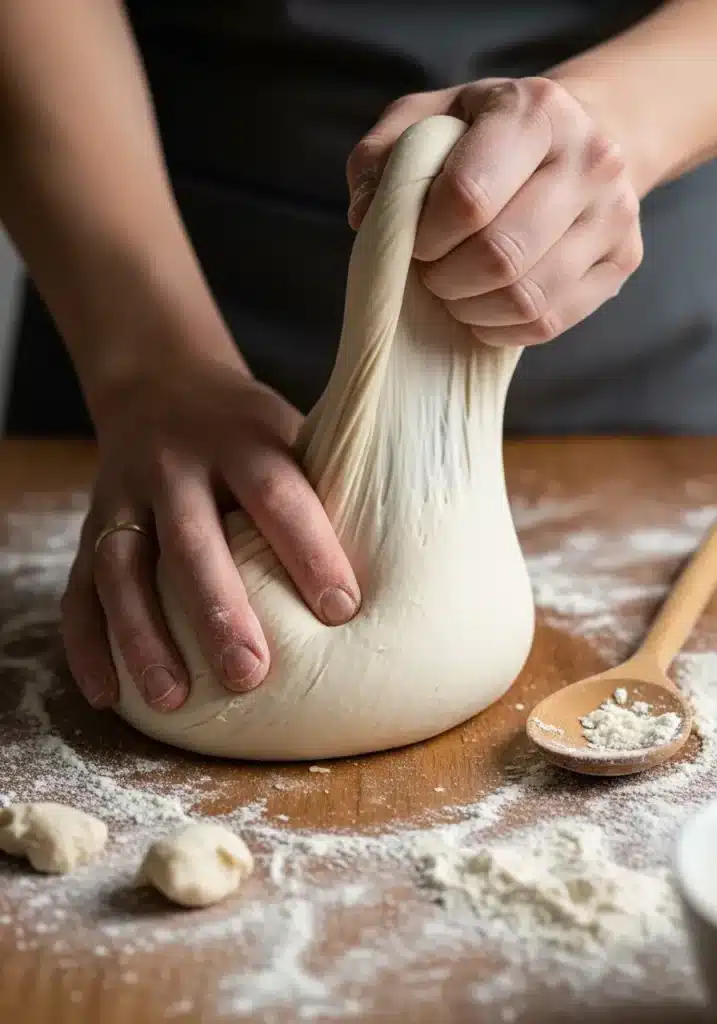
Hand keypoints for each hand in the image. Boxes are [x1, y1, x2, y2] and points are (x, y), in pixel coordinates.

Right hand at [61, 353, 360, 711]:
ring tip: (173, 698)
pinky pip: (79, 587)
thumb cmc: (249, 430)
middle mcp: (175, 465)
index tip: (342, 609)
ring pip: (122, 568)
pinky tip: (110, 695)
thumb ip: (325, 485)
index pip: (277, 492)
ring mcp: (122, 495)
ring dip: (142, 636)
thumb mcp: (291, 432)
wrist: (161, 386)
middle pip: (192, 539)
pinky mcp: (89, 526)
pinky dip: (87, 643)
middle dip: (218, 609)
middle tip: (249, 675)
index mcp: (242, 439)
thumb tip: (398, 564)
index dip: (309, 549)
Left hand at [347, 77, 642, 345]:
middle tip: (431, 272)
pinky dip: (501, 327)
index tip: (416, 240)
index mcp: (535, 112)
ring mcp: (614, 214)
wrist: (576, 140)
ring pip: (527, 297)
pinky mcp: (622, 260)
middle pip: (500, 255)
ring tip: (456, 290)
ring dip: (471, 308)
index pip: (468, 198)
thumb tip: (367, 216)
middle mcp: (589, 159)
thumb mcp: (428, 121)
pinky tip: (483, 307)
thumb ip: (384, 157)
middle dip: (447, 278)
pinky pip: (549, 322)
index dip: (426, 236)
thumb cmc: (485, 136)